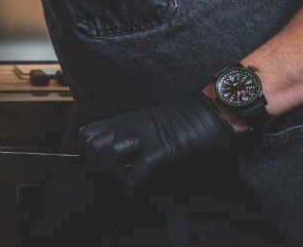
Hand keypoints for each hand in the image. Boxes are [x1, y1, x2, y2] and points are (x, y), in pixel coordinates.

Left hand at [78, 94, 236, 192]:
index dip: (86, 150)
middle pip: (91, 145)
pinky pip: (137, 172)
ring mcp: (144, 139)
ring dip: (110, 173)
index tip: (94, 162)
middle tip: (105, 177)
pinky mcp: (162, 152)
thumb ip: (133, 130)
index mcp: (125, 120)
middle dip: (94, 164)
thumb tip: (119, 148)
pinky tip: (132, 191)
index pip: (86, 133)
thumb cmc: (189, 118)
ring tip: (119, 183)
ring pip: (107, 155)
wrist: (216, 110)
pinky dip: (131, 186)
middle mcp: (129, 128)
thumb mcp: (152, 122)